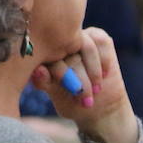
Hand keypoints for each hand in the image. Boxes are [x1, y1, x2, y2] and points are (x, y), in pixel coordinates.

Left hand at [30, 26, 138, 142]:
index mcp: (42, 54)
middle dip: (80, 77)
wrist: (99, 105)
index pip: (47, 55)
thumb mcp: (55, 94)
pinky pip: (100, 41)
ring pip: (86, 46)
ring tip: (96, 90)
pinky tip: (104, 75)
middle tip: (86, 97)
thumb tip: (38, 69)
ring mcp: (78, 38)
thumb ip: (43, 81)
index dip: (61, 72)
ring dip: (93, 70)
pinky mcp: (97, 37)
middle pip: (67, 51)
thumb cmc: (72, 101)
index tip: (72, 91)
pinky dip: (104, 60)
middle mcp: (59, 43)